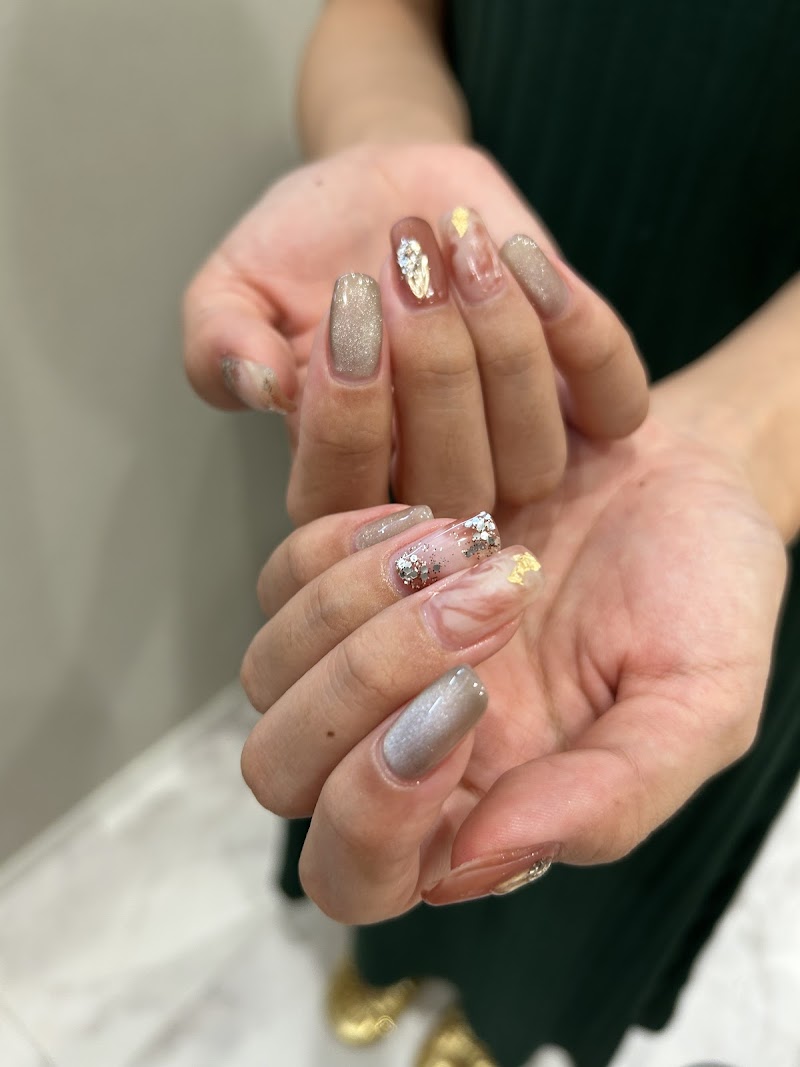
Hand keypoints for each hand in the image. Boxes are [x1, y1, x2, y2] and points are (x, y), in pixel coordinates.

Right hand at [183, 143, 646, 520]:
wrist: (379, 191)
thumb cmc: (300, 250)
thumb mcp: (232, 285)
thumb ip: (220, 340)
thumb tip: (255, 384)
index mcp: (341, 482)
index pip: (343, 502)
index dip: (349, 419)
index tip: (345, 310)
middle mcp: (432, 487)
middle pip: (453, 486)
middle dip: (435, 370)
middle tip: (407, 261)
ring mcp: (512, 449)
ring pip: (534, 457)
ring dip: (506, 347)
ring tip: (460, 243)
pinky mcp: (580, 401)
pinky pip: (615, 405)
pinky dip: (584, 336)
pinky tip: (520, 255)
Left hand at [239, 390, 785, 923]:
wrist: (678, 475)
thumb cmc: (701, 593)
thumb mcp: (697, 704)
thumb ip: (609, 800)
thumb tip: (476, 865)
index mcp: (479, 808)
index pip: (359, 873)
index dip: (376, 812)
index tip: (468, 700)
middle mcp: (399, 743)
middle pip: (284, 772)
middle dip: (365, 684)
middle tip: (481, 600)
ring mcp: (362, 659)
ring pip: (270, 673)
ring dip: (353, 605)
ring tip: (469, 537)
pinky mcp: (348, 577)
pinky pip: (281, 579)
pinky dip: (333, 543)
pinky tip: (423, 515)